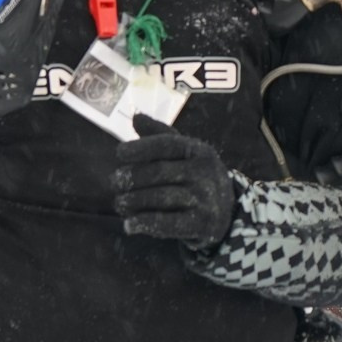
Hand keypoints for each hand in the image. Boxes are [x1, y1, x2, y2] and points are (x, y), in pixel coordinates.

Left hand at [112, 115, 238, 243]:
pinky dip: (145, 224)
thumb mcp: (184, 153)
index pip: (167, 145)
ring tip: (119, 203)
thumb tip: (135, 117)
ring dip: (134, 201)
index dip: (141, 148)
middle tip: (114, 183)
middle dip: (132, 178)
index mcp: (198, 150)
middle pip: (159, 172)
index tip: (120, 153)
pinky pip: (169, 224)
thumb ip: (160, 135)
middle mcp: (204, 172)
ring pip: (160, 197)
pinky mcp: (201, 223)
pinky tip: (129, 225)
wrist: (227, 211)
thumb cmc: (196, 177)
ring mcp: (204, 199)